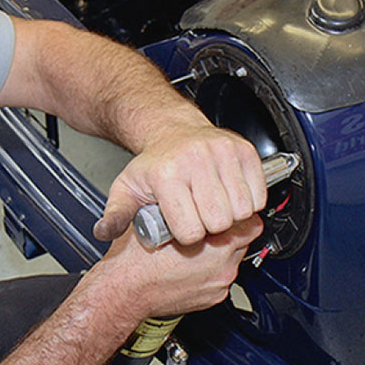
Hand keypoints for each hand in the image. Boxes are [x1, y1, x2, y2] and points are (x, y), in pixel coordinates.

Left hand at [93, 125, 266, 244]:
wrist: (173, 129)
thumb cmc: (155, 163)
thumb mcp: (126, 188)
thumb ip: (116, 215)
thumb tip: (105, 232)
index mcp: (167, 174)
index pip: (191, 231)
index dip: (189, 235)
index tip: (184, 227)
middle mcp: (196, 161)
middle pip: (220, 222)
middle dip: (212, 227)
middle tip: (202, 216)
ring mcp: (223, 154)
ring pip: (243, 211)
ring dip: (233, 215)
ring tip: (217, 206)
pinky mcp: (245, 151)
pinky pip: (259, 194)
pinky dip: (250, 202)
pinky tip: (232, 195)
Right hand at [96, 214, 263, 319]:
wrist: (123, 292)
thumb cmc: (137, 259)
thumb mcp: (162, 219)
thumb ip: (191, 208)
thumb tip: (203, 195)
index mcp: (216, 245)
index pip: (251, 223)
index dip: (238, 215)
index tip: (228, 211)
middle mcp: (223, 266)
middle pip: (245, 241)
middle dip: (232, 232)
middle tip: (213, 227)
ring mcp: (219, 283)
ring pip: (235, 259)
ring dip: (222, 251)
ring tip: (200, 246)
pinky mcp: (214, 296)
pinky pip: (222, 278)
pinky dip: (213, 270)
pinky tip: (194, 266)